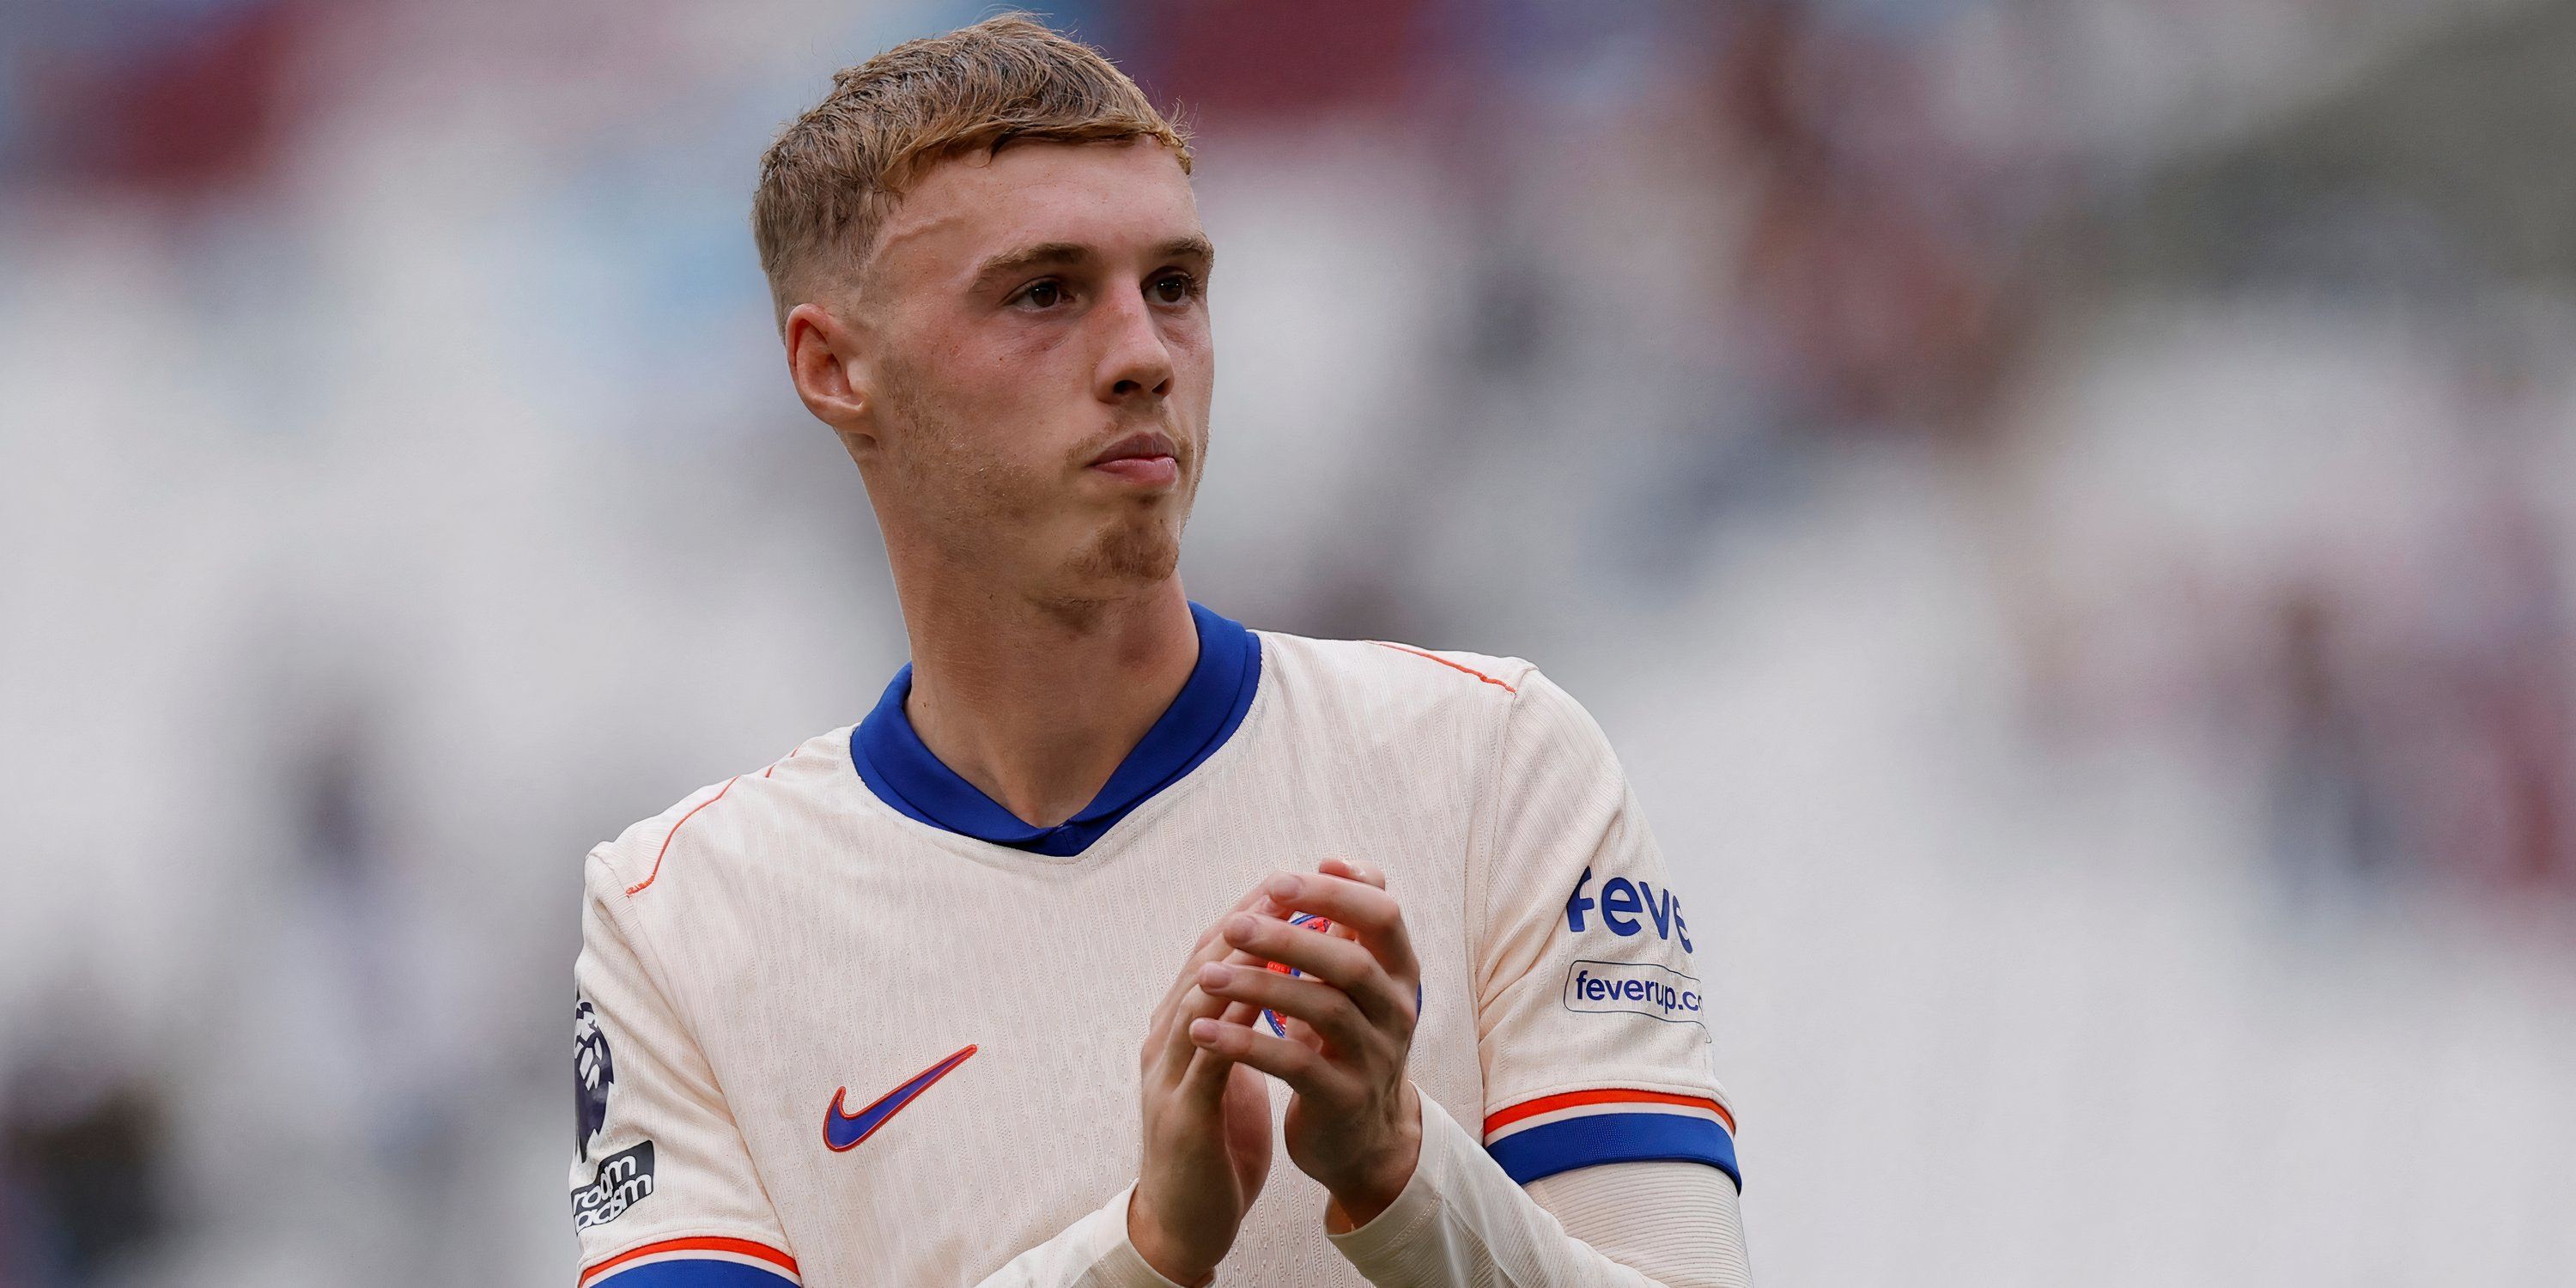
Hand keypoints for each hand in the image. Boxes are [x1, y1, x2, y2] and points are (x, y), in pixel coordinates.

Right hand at [1130, 885, 1275, 1285]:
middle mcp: (1165, 1041)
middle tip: (1286, 885)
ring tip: (1278, 928)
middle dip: (1244, 923)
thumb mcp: (1230, 1072)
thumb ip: (1243, 1026)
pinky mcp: (1182, 1115)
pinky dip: (1233, 1024)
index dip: (1246, 916)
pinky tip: (1263, 1000)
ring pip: (1198, 1000)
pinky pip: (1207, 1059)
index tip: (1288, 881)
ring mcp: (1167, 1076)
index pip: (1209, 956)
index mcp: (1178, 1029)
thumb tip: (1276, 978)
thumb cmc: (1213, 1144)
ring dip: (1238, 962)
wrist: (1185, 1222)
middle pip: (1200, 964)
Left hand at [1191, 858, 1422, 1231]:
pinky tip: (1203, 1031)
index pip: (1383, 915)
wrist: (1360, 1138)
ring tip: (1205, 977)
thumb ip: (1347, 926)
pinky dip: (1246, 1044)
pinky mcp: (1343, 1098)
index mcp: (1398, 973)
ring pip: (1323, 1009)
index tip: (1280, 880)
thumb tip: (1333, 859)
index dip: (1337, 891)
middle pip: (1351, 962)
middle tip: (1235, 924)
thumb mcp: (1355, 984)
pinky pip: (1295, 1064)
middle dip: (1291, 936)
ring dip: (1259, 986)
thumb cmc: (1346, 1042)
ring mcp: (1374, 1057)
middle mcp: (1396, 1011)